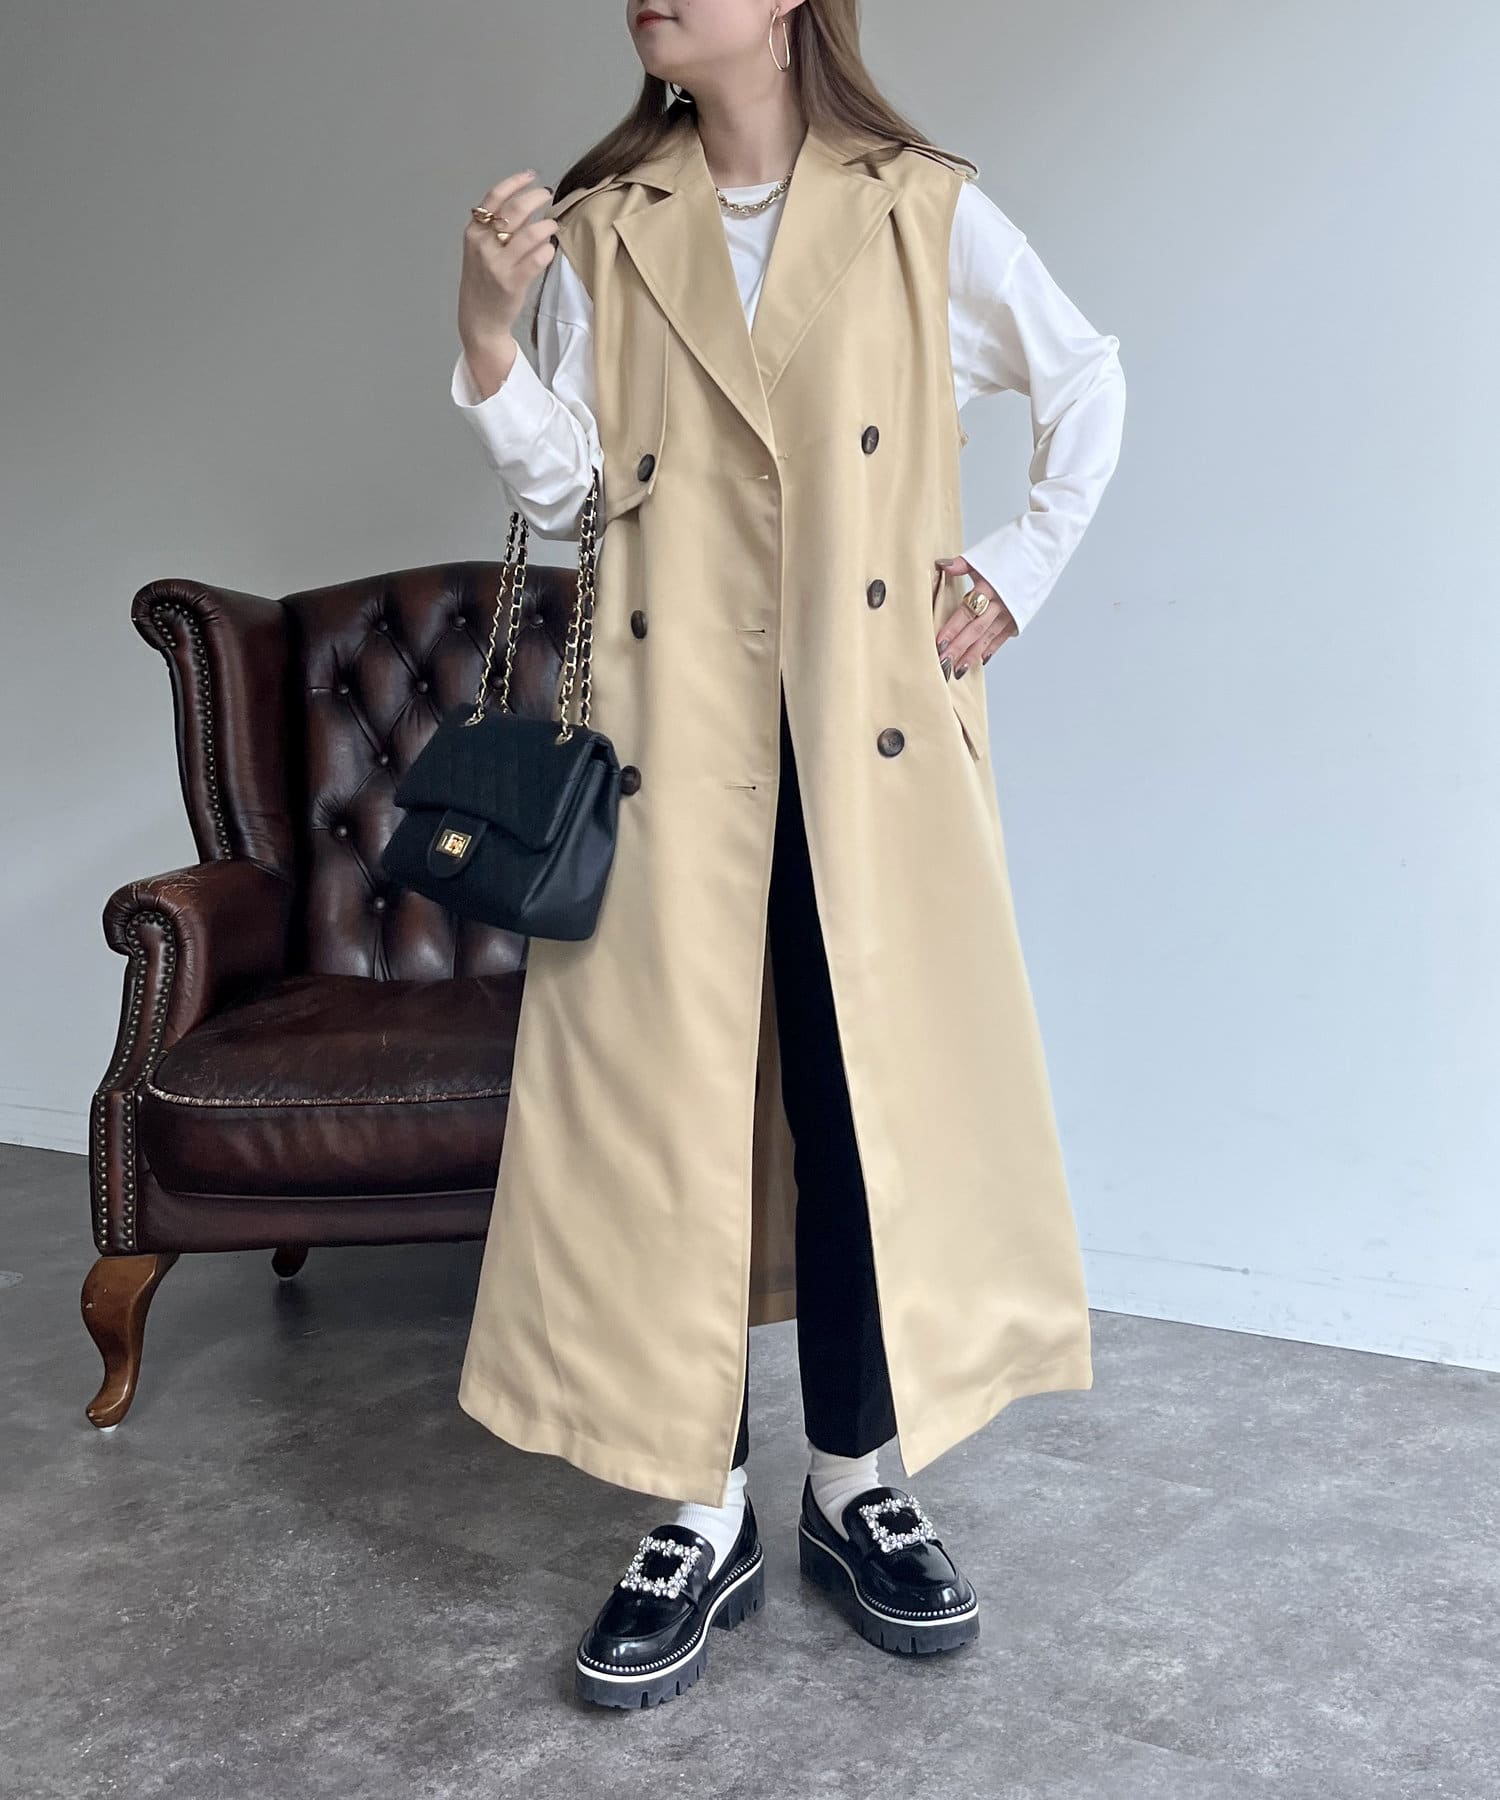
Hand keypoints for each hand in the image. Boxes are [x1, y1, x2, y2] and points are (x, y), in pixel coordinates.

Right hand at [457, 167, 559, 388]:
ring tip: (552, 226)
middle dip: (537, 198)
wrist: (479, 319)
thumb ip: (497, 229)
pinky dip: (548, 250)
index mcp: (473, 232)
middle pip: (515, 210)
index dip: (515, 182)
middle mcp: (483, 245)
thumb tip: (526, 205)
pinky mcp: (513, 282)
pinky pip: (538, 258)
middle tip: (548, 196)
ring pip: (531, 233)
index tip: (532, 175)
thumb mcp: (481, 250)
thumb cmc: (483, 282)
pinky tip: (549, 251)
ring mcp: (498, 264)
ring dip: (547, 225)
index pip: (494, 198)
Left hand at [932, 556, 1016, 675]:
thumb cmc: (1013, 547)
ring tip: (959, 670)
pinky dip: (992, 647)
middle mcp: (1001, 602)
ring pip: (989, 636)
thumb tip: (941, 565)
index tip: (939, 644)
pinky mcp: (1021, 614)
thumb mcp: (985, 553)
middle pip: (976, 629)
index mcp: (989, 586)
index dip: (952, 629)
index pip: (966, 612)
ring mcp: (1012, 610)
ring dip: (973, 654)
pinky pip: (1003, 635)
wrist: (1044, 547)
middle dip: (958, 648)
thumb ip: (961, 564)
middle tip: (944, 665)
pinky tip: (982, 660)